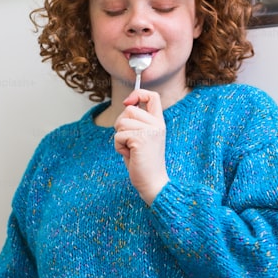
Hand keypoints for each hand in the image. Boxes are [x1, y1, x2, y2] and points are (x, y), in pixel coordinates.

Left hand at [113, 89, 168, 203]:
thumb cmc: (143, 163)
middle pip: (129, 110)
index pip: (152, 96)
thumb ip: (136, 122)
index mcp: (159, 122)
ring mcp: (150, 131)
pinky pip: (118, 136)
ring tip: (131, 150)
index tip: (129, 102)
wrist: (153, 183)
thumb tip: (127, 105)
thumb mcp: (142, 138)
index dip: (138, 94)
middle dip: (121, 125)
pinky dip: (119, 147)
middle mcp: (157, 124)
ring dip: (120, 138)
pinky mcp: (141, 139)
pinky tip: (130, 155)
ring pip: (121, 123)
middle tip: (129, 142)